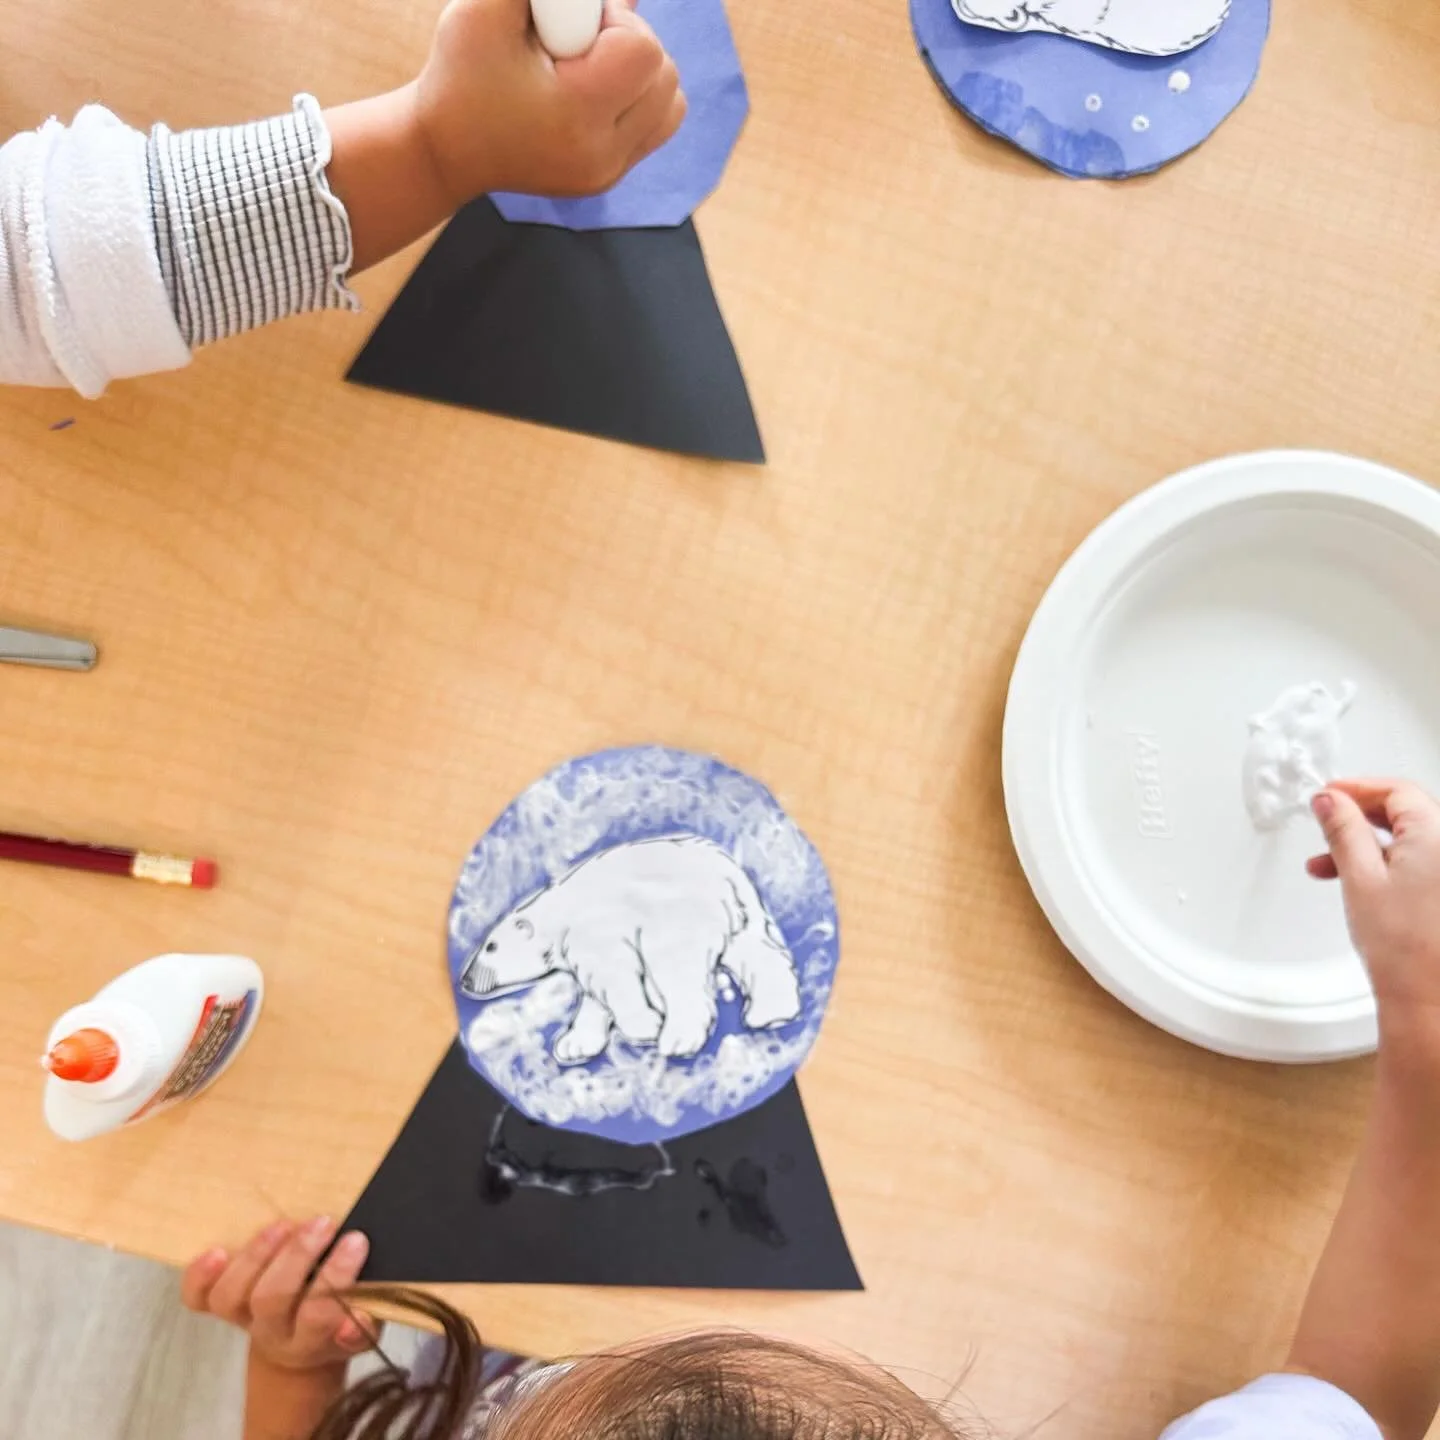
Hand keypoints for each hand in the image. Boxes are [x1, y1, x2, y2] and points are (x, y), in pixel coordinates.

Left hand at [181, 1217, 373, 1371]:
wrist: (300, 1351)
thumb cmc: (339, 1322)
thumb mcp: (362, 1330)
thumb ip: (363, 1324)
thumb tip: (356, 1317)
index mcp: (310, 1342)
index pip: (320, 1314)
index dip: (337, 1276)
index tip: (356, 1240)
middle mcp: (271, 1333)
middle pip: (272, 1299)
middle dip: (298, 1256)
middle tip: (323, 1223)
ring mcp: (242, 1319)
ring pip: (232, 1296)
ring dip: (257, 1255)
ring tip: (284, 1224)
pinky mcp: (220, 1306)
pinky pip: (197, 1298)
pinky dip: (200, 1276)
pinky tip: (217, 1251)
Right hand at [414, 0, 685, 204]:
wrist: (446, 147)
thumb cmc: (461, 73)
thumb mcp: (486, 9)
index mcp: (575, 118)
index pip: (643, 51)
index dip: (615, 21)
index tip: (572, 28)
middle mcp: (600, 156)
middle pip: (664, 76)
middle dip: (629, 44)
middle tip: (576, 46)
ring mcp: (608, 173)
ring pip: (670, 103)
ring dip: (638, 72)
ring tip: (586, 69)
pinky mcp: (609, 177)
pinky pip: (656, 124)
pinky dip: (636, 98)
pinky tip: (591, 90)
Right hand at [1308, 779, 1439, 1015]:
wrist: (1430, 999)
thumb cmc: (1405, 949)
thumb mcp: (1360, 879)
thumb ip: (1343, 830)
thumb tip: (1330, 800)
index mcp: (1438, 837)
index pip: (1398, 791)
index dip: (1358, 789)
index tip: (1328, 795)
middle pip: (1406, 812)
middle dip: (1360, 816)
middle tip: (1326, 823)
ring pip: (1409, 839)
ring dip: (1367, 843)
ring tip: (1329, 863)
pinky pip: (1419, 861)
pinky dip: (1386, 863)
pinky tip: (1358, 880)